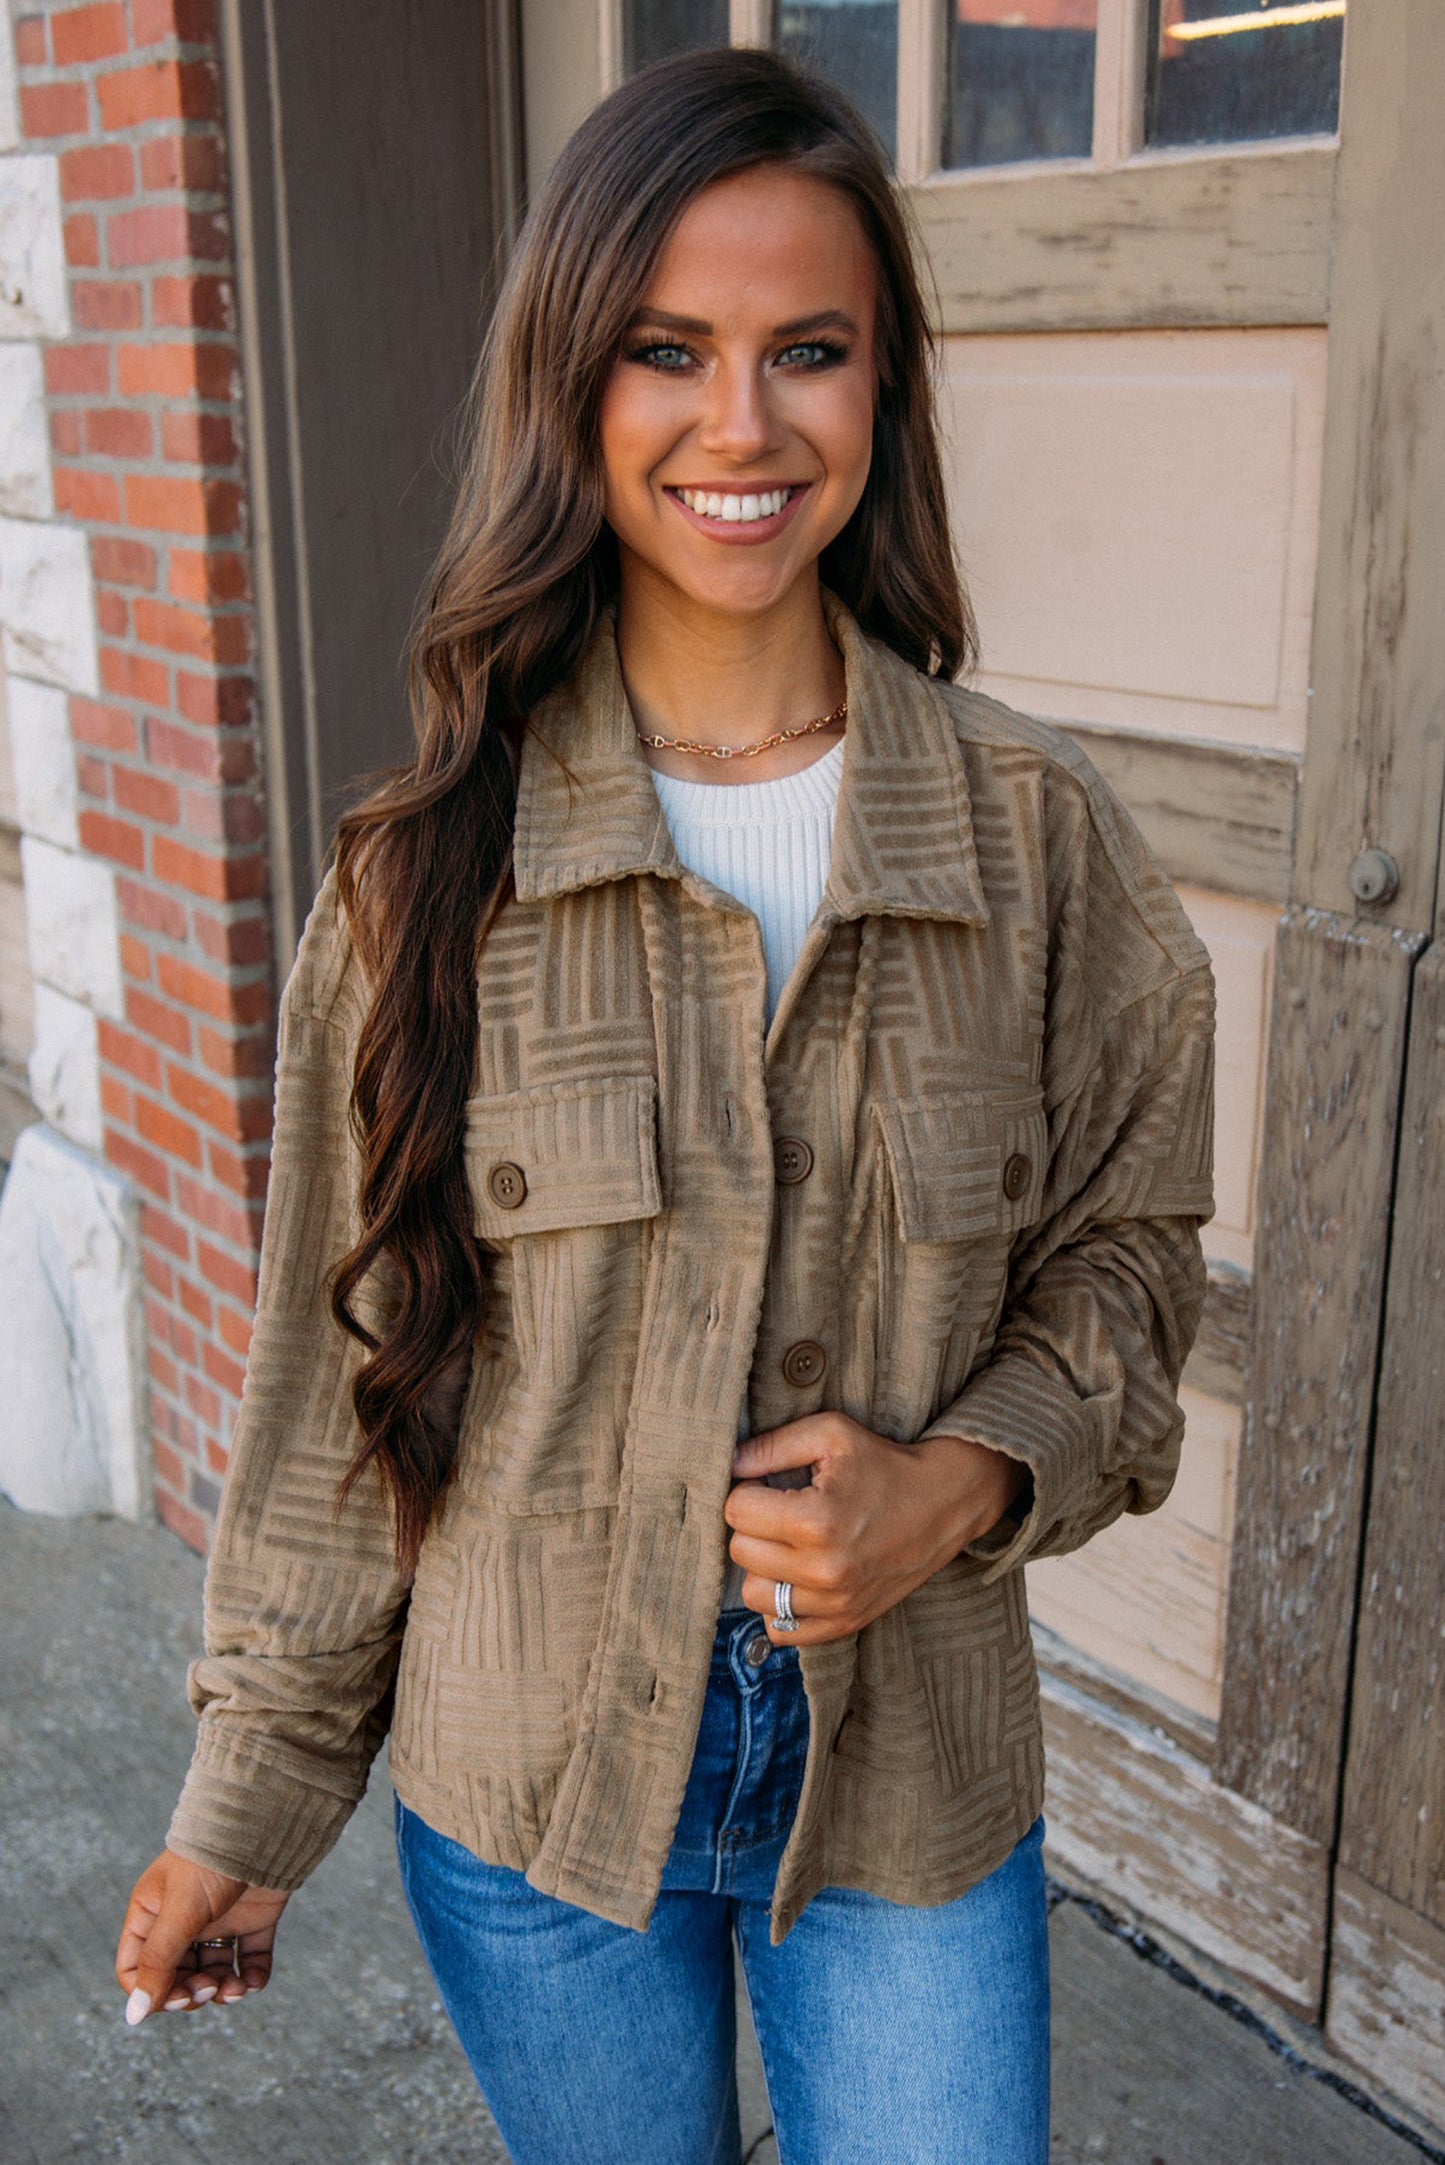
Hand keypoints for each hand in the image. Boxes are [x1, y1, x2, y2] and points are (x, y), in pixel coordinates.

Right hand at [116, 1850, 289, 2023]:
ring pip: (213, 1973)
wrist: (264, 1826)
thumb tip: (134, 2015)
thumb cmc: (211, 1862)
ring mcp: (219, 1921)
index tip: (176, 1998)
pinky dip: (253, 1978)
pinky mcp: (253, 1921)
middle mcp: (182, 1921)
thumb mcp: (179, 1912)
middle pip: (176, 1977)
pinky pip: (249, 1961)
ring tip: (236, 1988)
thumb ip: (158, 1963)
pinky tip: (254, 1981)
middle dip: (191, 1991)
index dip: (152, 1992)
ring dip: (223, 1990)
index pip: (136, 1970)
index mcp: (152, 1914)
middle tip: (208, 1988)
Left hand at [724, 1413, 1027, 1645]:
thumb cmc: (883, 1462)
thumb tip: (728, 1464)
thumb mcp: (831, 1433)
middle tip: (782, 1511)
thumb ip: (772, 1446)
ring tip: (790, 1544)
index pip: (736, 1511)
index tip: (771, 1485)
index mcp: (816, 1520)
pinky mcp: (847, 1623)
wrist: (944, 1503)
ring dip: (764, 1568)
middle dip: (753, 1526)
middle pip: (740, 1552)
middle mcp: (824, 1570)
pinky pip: (781, 1630)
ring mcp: (836, 1603)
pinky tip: (799, 1576)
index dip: (748, 1491)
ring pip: (753, 1595)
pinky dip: (780, 1606)